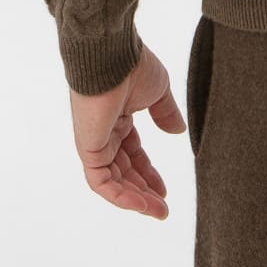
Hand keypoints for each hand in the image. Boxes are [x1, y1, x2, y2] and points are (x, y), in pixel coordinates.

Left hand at [68, 42, 187, 217]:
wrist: (112, 55)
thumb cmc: (134, 66)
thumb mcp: (158, 91)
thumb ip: (166, 113)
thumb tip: (178, 132)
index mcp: (119, 118)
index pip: (132, 153)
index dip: (149, 172)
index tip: (165, 189)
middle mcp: (104, 132)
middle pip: (123, 171)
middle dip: (144, 191)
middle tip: (163, 209)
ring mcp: (95, 142)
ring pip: (113, 181)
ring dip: (135, 199)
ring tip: (158, 211)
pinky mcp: (88, 149)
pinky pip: (101, 182)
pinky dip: (120, 196)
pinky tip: (141, 204)